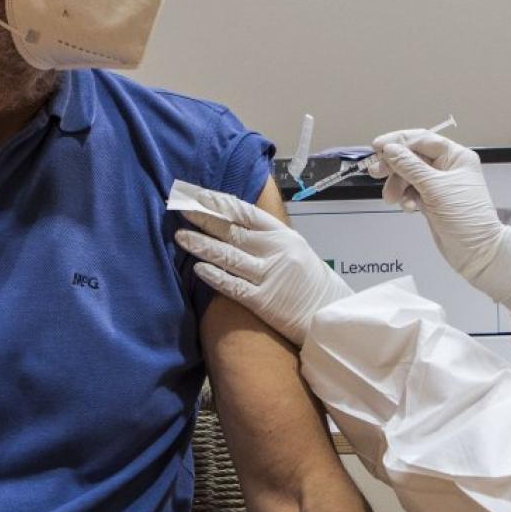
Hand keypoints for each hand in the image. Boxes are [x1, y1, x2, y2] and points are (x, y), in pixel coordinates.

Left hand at [174, 182, 353, 345]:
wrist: (330, 315)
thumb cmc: (311, 283)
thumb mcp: (297, 251)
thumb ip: (269, 240)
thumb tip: (235, 225)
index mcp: (284, 235)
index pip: (246, 212)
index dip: (219, 203)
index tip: (197, 195)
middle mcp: (276, 251)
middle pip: (232, 231)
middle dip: (203, 219)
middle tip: (179, 210)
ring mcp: (270, 275)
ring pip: (228, 255)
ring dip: (202, 245)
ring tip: (181, 237)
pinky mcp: (264, 301)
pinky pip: (233, 285)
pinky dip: (214, 275)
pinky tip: (198, 268)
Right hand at [371, 130, 510, 303]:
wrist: (476, 252)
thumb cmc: (464, 217)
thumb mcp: (435, 188)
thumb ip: (410, 167)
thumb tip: (390, 150)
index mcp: (456, 157)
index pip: (423, 140)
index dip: (399, 141)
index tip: (377, 147)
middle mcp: (448, 168)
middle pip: (413, 158)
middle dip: (394, 166)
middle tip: (375, 173)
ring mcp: (439, 186)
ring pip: (410, 176)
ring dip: (397, 185)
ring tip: (391, 198)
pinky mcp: (433, 202)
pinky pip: (412, 192)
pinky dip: (405, 197)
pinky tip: (407, 207)